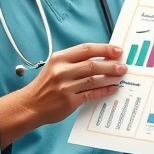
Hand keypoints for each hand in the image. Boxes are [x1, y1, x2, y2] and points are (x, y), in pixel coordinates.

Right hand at [0, 43, 126, 145]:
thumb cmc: (45, 85)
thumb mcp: (55, 66)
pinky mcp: (69, 101)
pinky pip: (91, 94)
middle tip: (123, 66)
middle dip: (111, 64)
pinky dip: (104, 90)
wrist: (30, 105)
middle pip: (92, 65)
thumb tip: (101, 58)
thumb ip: (74, 61)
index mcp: (59, 58)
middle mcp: (62, 71)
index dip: (104, 49)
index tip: (118, 50)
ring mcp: (65, 87)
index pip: (86, 49)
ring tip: (120, 76)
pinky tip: (112, 88)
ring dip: (110, 77)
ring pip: (93, 79)